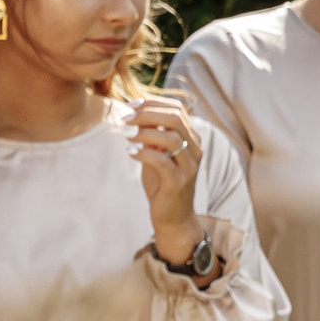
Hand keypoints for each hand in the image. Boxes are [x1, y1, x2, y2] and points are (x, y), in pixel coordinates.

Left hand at [128, 92, 210, 272]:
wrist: (173, 218)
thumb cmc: (162, 184)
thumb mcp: (156, 155)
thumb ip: (150, 137)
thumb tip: (134, 115)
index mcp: (191, 138)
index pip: (177, 109)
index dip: (153, 103)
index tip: (131, 105)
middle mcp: (194, 149)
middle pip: (175, 118)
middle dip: (147, 113)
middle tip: (125, 117)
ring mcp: (189, 166)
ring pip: (171, 137)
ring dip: (144, 132)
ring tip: (126, 134)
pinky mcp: (178, 182)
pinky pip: (162, 161)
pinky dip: (144, 153)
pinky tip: (131, 152)